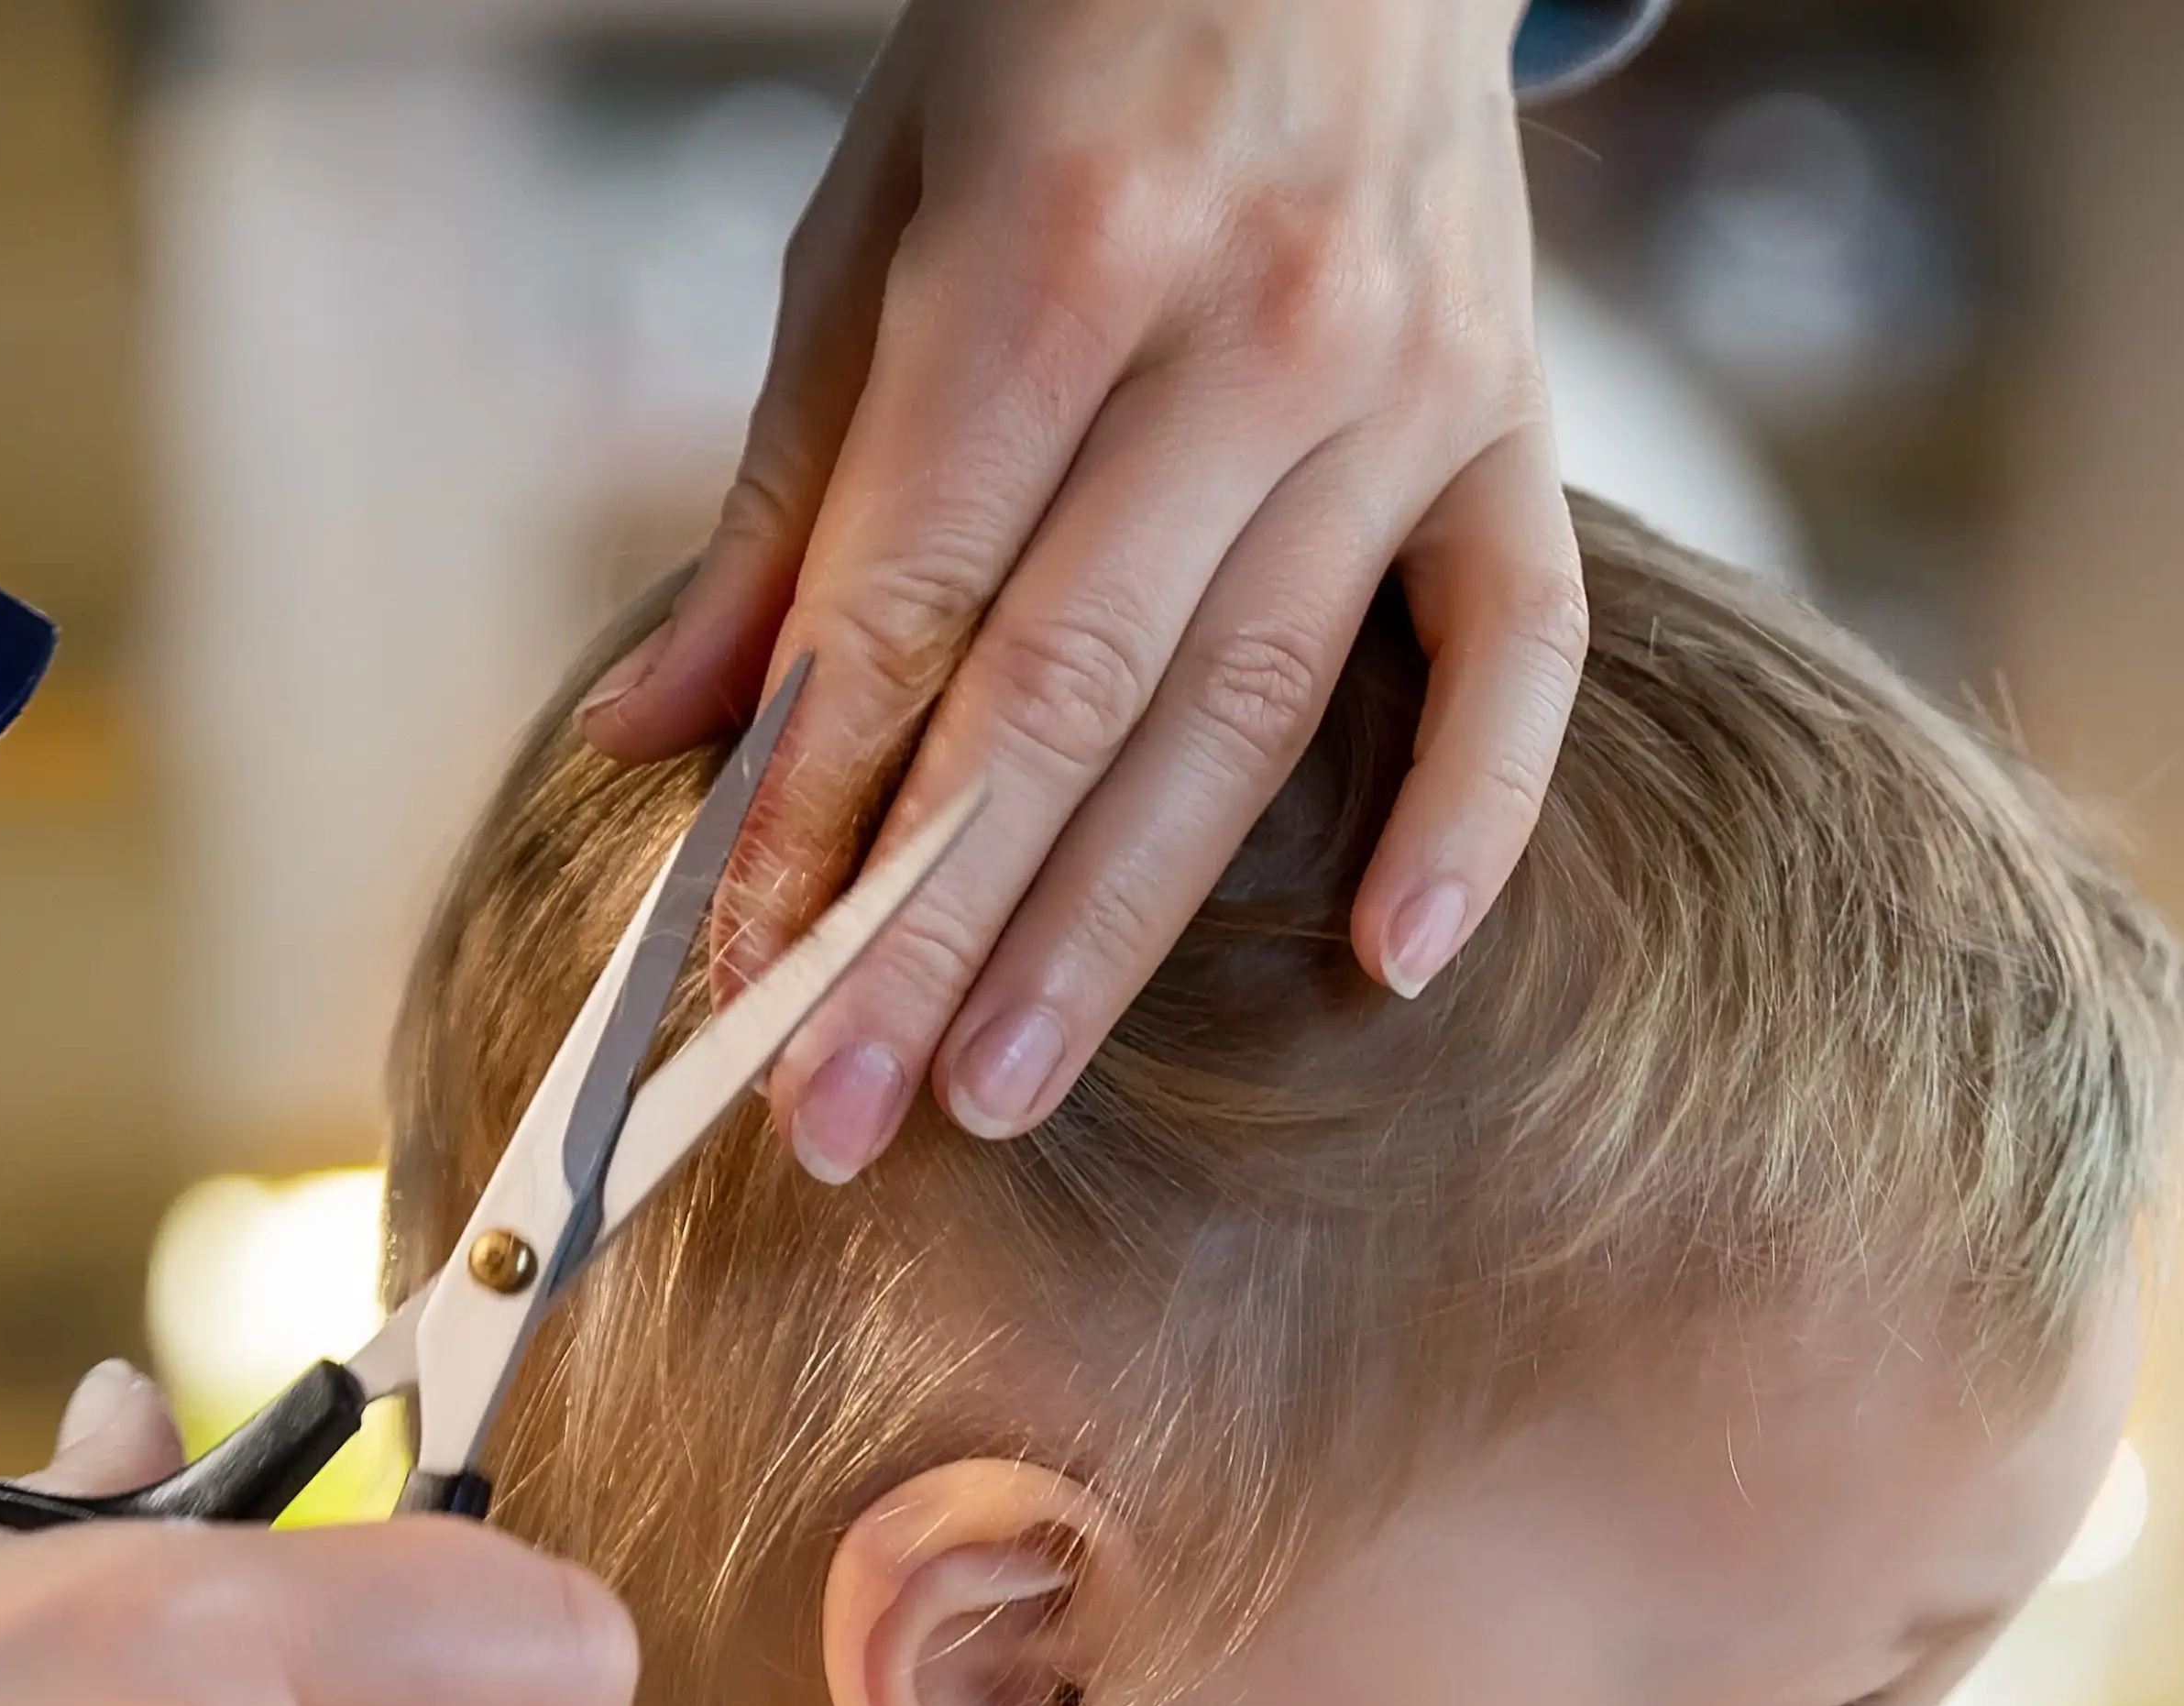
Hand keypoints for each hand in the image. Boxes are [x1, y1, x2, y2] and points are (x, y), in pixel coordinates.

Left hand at [581, 0, 1591, 1183]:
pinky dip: (1476, 808)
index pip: (909, 602)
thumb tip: (661, 734)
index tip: (730, 987)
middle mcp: (1249, 332)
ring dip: (1114, 925)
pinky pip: (1522, 645)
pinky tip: (1396, 962)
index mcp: (1059, 249)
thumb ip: (788, 483)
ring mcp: (1404, 385)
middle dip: (928, 928)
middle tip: (832, 1117)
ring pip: (1249, 712)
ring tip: (997, 1088)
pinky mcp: (1515, 417)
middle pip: (1065, 698)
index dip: (812, 813)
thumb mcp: (877, 206)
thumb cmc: (1062, 34)